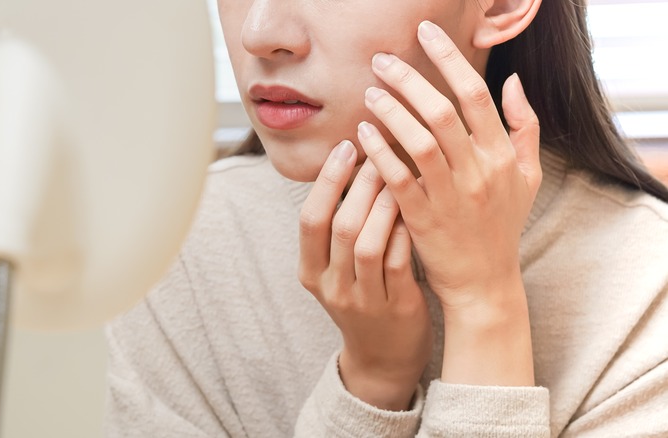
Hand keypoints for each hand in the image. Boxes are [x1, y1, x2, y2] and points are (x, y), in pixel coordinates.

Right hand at [298, 142, 431, 410]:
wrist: (383, 356)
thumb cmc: (362, 295)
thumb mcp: (336, 267)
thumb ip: (337, 225)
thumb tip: (352, 160)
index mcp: (310, 271)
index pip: (309, 219)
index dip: (326, 181)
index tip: (346, 146)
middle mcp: (332, 286)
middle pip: (340, 227)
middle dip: (360, 184)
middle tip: (380, 150)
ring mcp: (363, 300)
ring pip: (368, 244)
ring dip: (383, 205)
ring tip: (399, 173)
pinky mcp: (396, 308)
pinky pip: (398, 263)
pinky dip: (404, 232)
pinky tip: (416, 207)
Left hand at [357, 21, 540, 385]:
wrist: (484, 282)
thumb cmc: (501, 226)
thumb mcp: (527, 176)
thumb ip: (525, 127)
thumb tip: (514, 82)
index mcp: (503, 156)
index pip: (476, 95)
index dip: (449, 59)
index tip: (424, 33)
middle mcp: (479, 172)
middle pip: (443, 112)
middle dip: (410, 79)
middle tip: (382, 60)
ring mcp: (451, 196)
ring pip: (419, 142)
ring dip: (391, 112)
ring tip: (369, 92)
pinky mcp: (423, 219)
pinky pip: (398, 178)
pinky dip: (379, 153)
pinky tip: (362, 133)